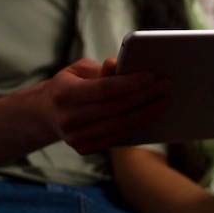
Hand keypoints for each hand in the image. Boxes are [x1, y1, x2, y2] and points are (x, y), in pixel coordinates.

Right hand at [44, 57, 171, 152]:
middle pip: (115, 109)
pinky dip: (138, 125)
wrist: (47, 113)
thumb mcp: (79, 70)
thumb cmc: (69, 85)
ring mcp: (75, 138)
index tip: (151, 76)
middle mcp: (68, 118)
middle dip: (145, 96)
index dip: (129, 84)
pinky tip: (152, 114)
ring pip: (120, 126)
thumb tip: (118, 64)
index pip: (103, 90)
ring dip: (147, 113)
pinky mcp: (85, 148)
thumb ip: (100, 69)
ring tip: (165, 100)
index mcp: (64, 94)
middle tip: (166, 85)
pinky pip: (118, 137)